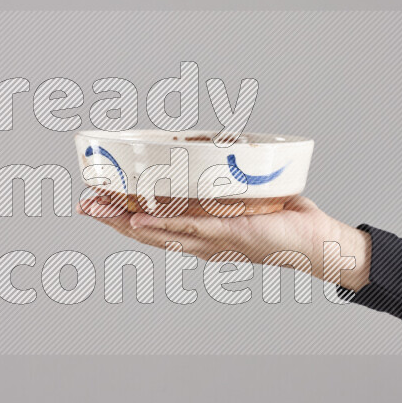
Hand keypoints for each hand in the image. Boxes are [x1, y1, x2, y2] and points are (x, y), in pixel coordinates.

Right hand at [77, 196, 371, 291]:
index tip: (99, 203)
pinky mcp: (229, 235)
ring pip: (159, 232)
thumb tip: (220, 158)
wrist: (317, 243)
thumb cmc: (287, 225)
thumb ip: (230, 186)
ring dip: (125, 222)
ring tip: (98, 209)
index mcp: (203, 237)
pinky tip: (139, 221)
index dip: (124, 218)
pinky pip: (189, 230)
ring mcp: (213, 242)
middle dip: (112, 220)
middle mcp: (203, 244)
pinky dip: (162, 226)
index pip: (156, 228)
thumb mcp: (249, 202)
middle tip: (84, 204)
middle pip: (147, 233)